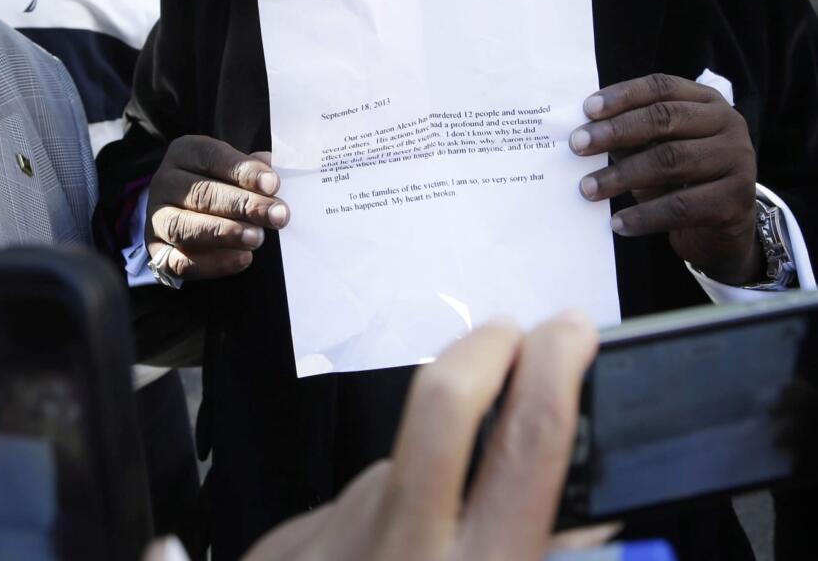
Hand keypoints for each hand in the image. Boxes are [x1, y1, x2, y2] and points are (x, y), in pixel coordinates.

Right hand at [146, 135, 289, 280]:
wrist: (191, 215)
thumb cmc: (221, 185)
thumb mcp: (234, 168)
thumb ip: (252, 169)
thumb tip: (270, 171)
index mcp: (184, 154)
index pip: (210, 156)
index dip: (242, 170)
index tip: (272, 184)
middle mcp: (164, 183)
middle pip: (200, 193)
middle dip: (243, 205)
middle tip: (277, 215)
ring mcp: (157, 219)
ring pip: (184, 227)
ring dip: (225, 233)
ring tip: (258, 237)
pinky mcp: (159, 252)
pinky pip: (181, 261)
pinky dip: (213, 263)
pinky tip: (243, 258)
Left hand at [240, 314, 607, 560]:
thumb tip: (576, 527)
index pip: (525, 445)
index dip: (557, 370)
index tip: (574, 331)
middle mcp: (398, 544)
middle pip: (441, 402)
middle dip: (489, 348)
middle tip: (520, 331)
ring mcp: (336, 533)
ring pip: (400, 461)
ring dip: (436, 462)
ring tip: (450, 530)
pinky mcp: (293, 536)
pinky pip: (358, 504)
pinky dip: (388, 512)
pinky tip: (389, 560)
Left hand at [570, 73, 760, 284]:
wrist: (724, 225)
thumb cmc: (681, 177)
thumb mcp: (657, 149)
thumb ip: (630, 136)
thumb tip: (584, 131)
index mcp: (706, 102)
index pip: (662, 87)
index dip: (624, 95)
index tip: (587, 110)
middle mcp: (729, 123)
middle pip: (665, 119)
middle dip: (616, 131)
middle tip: (577, 146)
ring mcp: (737, 160)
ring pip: (671, 161)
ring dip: (622, 175)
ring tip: (588, 188)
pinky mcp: (735, 200)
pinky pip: (682, 207)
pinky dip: (644, 216)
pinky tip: (618, 223)